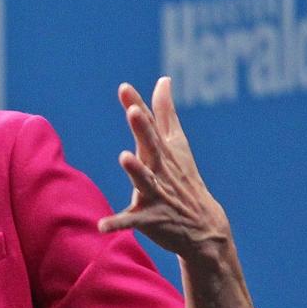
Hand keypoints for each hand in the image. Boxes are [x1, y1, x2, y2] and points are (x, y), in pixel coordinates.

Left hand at [97, 77, 230, 261]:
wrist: (205, 228)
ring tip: (124, 156)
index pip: (150, 125)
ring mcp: (157, 194)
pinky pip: (132, 221)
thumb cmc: (184, 180)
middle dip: (143, 129)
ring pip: (145, 180)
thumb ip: (165, 113)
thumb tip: (163, 79)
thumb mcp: (176, 145)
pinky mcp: (150, 218)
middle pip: (151, 146)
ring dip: (136, 170)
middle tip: (133, 112)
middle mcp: (161, 169)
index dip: (137, 106)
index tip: (124, 88)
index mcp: (163, 152)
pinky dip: (117, 223)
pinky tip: (101, 227)